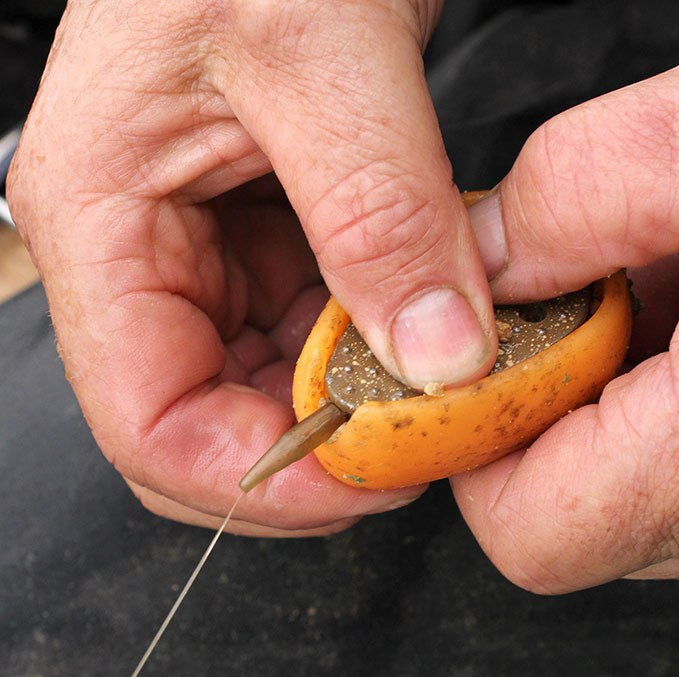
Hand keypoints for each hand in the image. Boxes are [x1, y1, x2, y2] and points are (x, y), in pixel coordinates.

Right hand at [8, 1, 498, 534]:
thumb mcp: (324, 50)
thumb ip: (380, 212)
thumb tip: (436, 357)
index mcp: (100, 224)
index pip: (147, 423)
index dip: (253, 479)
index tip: (364, 482)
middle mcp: (140, 256)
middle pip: (204, 423)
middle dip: (307, 453)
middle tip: (409, 446)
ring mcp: (200, 256)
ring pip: (260, 389)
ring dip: (343, 403)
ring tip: (422, 382)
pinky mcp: (259, 245)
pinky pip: (302, 336)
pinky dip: (361, 353)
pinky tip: (414, 329)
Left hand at [455, 58, 678, 588]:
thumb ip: (569, 201)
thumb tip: (473, 264)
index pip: (531, 528)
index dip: (477, 436)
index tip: (482, 342)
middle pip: (563, 516)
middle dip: (540, 401)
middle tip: (581, 294)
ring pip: (612, 494)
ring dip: (597, 394)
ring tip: (660, 292)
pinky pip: (661, 469)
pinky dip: (648, 395)